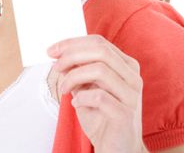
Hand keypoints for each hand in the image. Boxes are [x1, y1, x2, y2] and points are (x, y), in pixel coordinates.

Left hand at [46, 34, 145, 152]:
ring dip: (74, 77)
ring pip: (100, 70)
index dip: (71, 43)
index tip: (51, 51)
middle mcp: (133, 77)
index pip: (98, 42)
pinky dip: (82, 98)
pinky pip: (99, 96)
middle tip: (56, 67)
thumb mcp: (86, 88)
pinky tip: (76, 104)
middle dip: (71, 56)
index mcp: (125, 65)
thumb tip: (59, 55)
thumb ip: (77, 70)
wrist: (116, 149)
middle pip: (100, 51)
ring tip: (65, 89)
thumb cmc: (101, 116)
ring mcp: (131, 95)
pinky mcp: (125, 114)